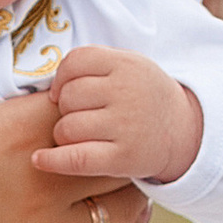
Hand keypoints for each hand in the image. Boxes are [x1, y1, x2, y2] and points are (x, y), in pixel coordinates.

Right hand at [0, 77, 149, 222]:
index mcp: (10, 135)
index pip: (80, 104)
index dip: (79, 103)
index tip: (66, 111)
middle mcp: (42, 183)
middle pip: (113, 151)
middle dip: (107, 143)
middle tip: (94, 146)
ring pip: (124, 203)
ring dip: (121, 187)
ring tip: (106, 182)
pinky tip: (114, 222)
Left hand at [33, 47, 202, 184]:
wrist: (183, 131)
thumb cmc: (142, 96)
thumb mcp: (128, 66)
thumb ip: (92, 65)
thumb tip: (49, 89)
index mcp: (126, 64)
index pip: (75, 61)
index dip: (60, 78)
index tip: (61, 93)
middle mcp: (127, 92)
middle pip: (68, 96)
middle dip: (65, 109)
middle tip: (81, 116)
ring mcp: (126, 126)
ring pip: (66, 127)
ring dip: (64, 134)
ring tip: (81, 136)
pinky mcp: (123, 158)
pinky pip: (75, 158)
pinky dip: (52, 160)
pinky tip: (39, 160)